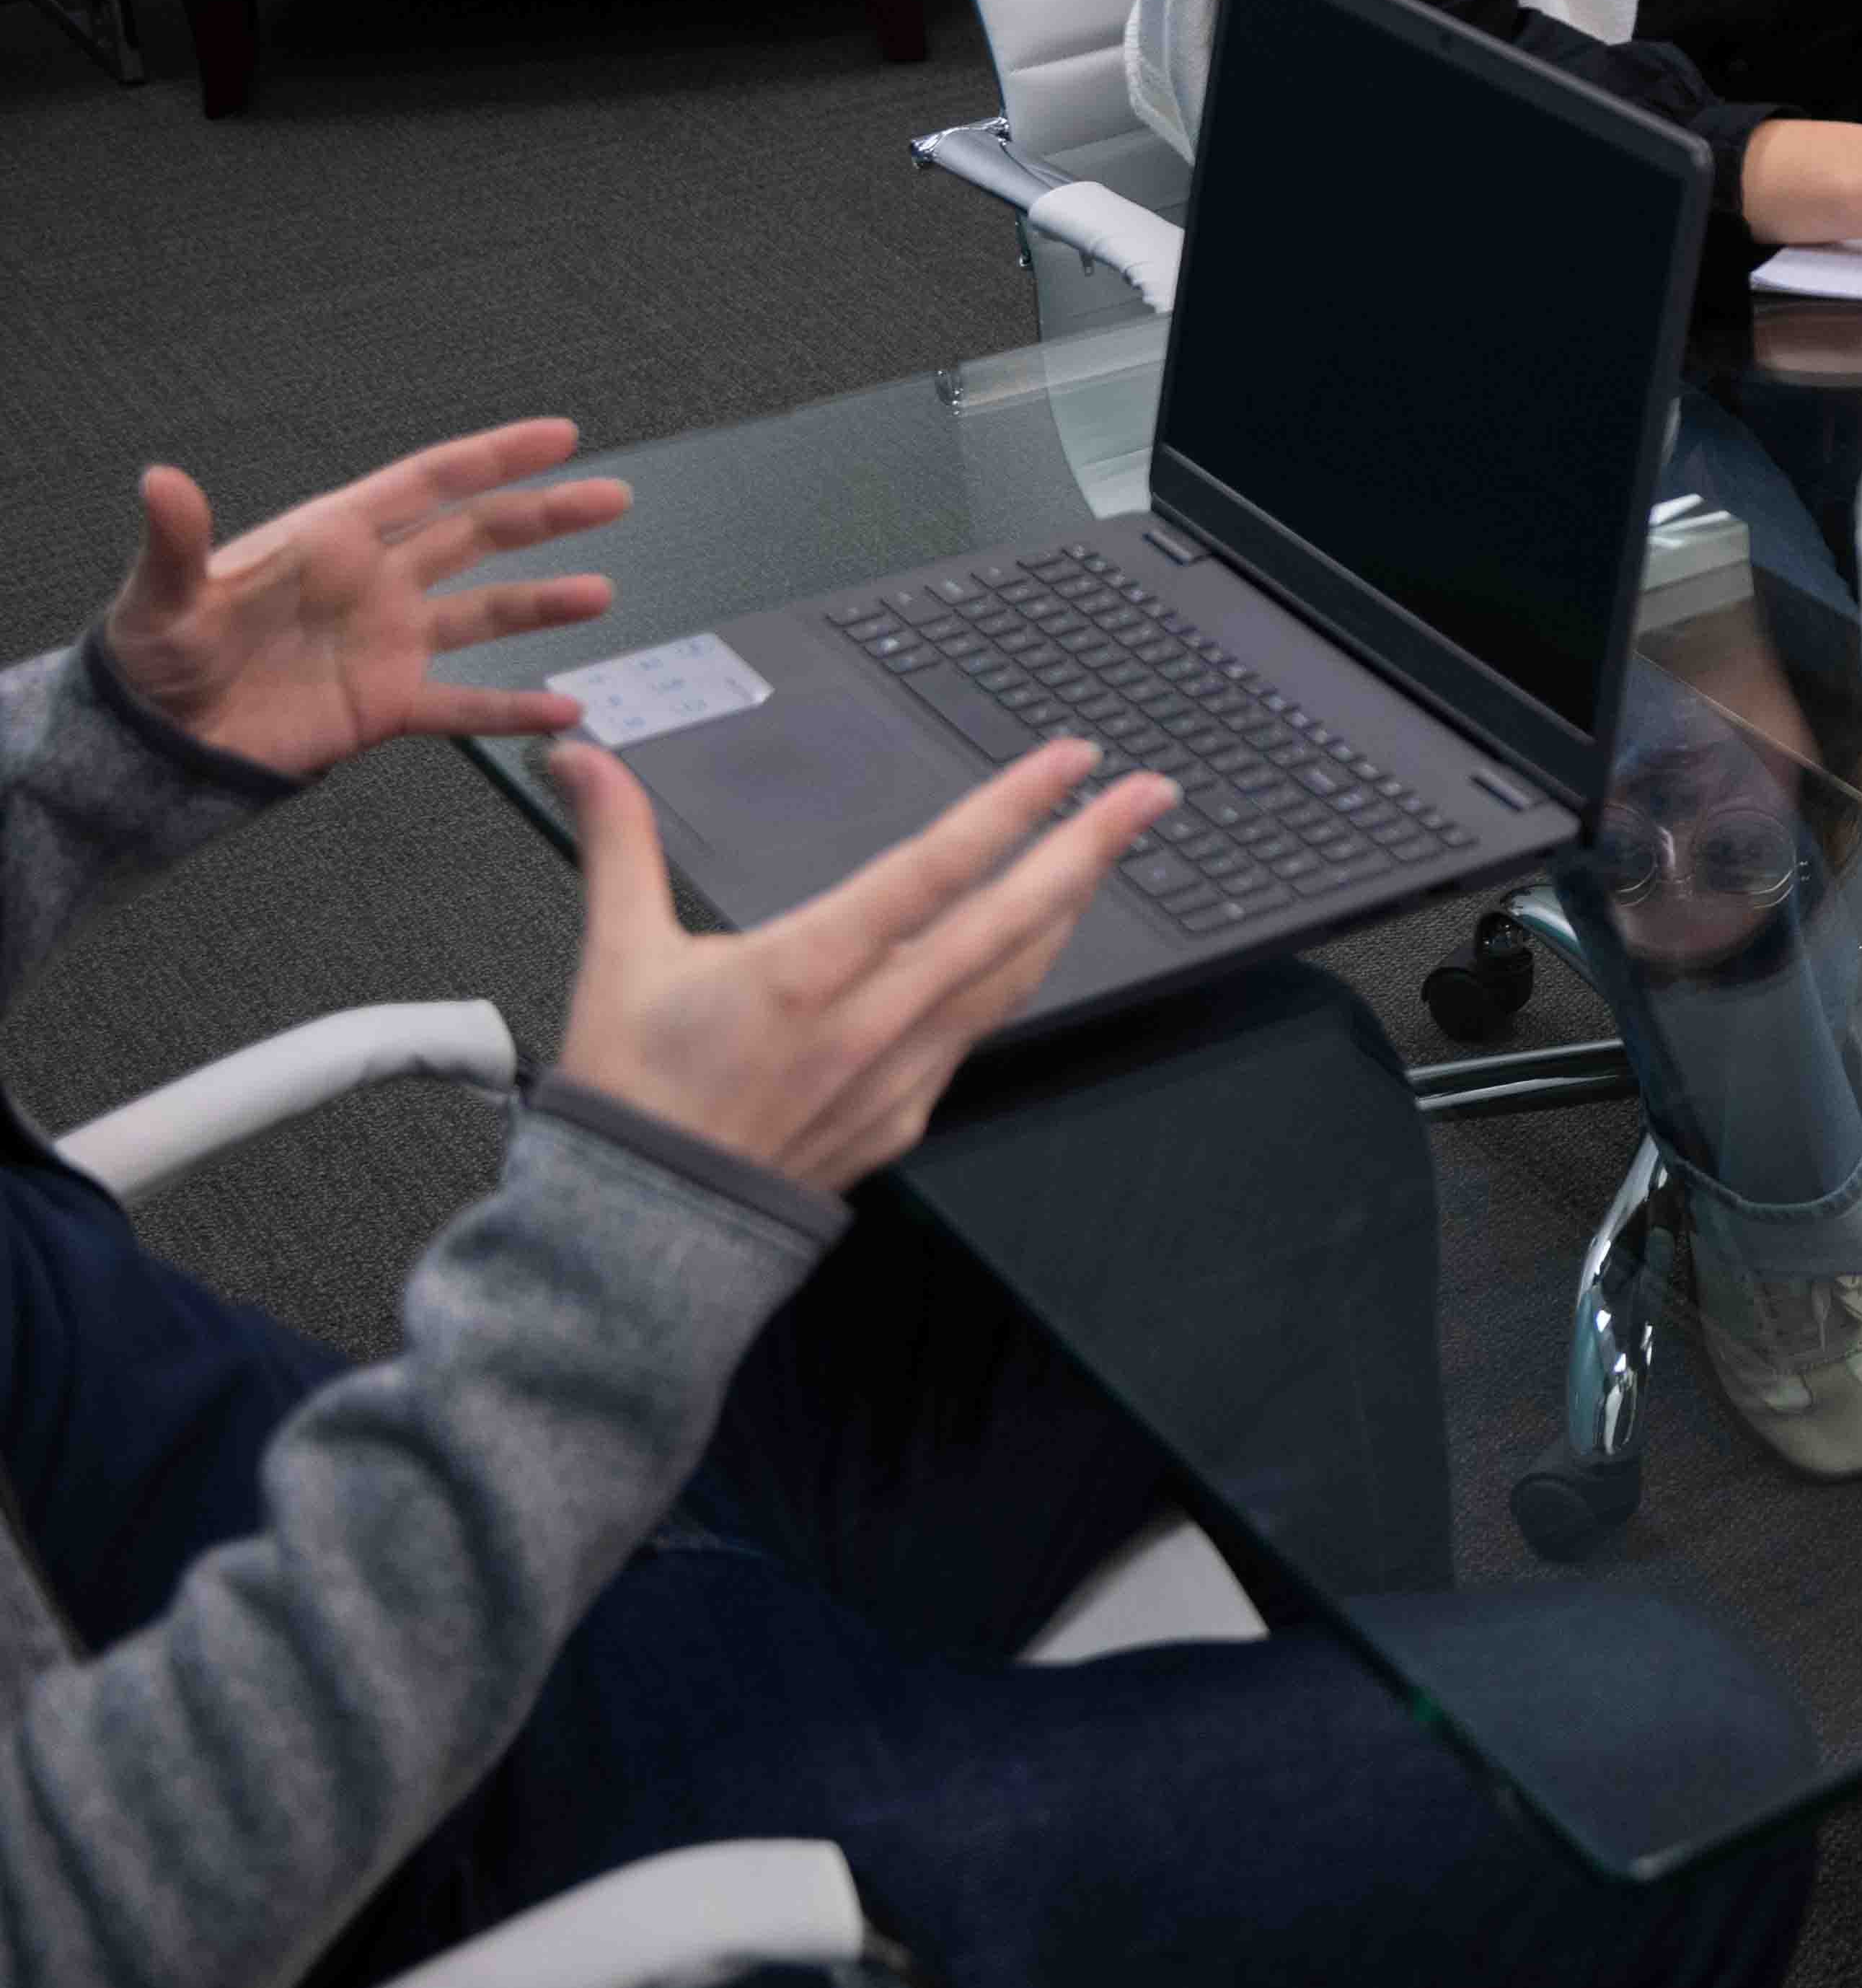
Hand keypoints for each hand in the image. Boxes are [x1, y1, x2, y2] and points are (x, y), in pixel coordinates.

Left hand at [99, 421, 633, 781]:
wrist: (153, 744)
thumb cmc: (151, 659)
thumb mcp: (164, 597)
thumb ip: (178, 540)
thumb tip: (159, 480)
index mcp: (331, 539)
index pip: (429, 484)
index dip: (495, 457)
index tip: (558, 437)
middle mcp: (374, 583)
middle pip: (477, 535)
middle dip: (545, 513)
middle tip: (611, 497)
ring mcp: (387, 643)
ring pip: (485, 612)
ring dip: (543, 602)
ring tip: (598, 595)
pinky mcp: (387, 704)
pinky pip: (464, 704)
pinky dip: (513, 708)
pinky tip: (562, 710)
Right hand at [550, 738, 1167, 1192]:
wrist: (642, 1227)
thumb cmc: (634, 1094)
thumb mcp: (617, 955)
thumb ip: (618, 844)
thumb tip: (585, 761)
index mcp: (808, 971)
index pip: (935, 867)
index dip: (1012, 807)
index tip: (1071, 761)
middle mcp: (872, 1019)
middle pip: (1010, 919)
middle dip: (1089, 848)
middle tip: (1150, 796)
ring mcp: (901, 1070)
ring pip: (1011, 976)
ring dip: (1065, 909)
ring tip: (1104, 855)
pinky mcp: (906, 1112)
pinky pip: (977, 1031)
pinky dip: (1012, 978)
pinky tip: (1029, 947)